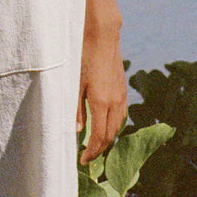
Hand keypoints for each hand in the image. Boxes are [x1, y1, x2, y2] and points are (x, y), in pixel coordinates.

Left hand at [76, 10, 126, 164]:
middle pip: (111, 134)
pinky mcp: (123, 87)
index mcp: (102, 102)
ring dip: (108, 137)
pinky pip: (121, 113)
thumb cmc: (83, 56)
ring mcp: (121, 94)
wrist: (102, 35)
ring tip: (96, 144)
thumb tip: (77, 131)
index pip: (99, 137)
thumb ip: (76, 108)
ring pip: (118, 125)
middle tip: (88, 156)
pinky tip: (106, 124)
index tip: (82, 160)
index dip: (92, 152)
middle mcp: (115, 101)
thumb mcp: (74, 83)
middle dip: (100, 149)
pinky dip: (114, 124)